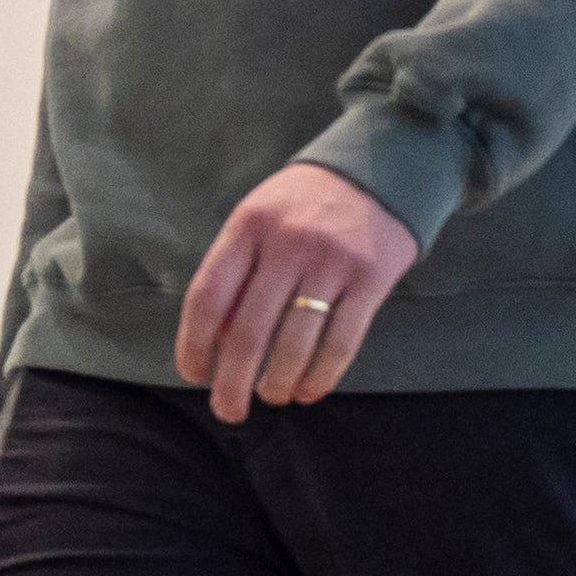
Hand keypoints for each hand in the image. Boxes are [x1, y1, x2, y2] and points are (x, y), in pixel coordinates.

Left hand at [176, 164, 421, 422]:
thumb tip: (218, 341)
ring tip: (272, 397)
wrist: (380, 165)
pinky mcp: (370, 279)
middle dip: (232, 382)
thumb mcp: (261, 217)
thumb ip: (238, 270)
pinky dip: (321, 376)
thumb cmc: (309, 201)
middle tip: (227, 409)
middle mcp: (287, 243)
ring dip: (278, 384)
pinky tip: (309, 390)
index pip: (208, 297)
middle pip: (248, 332)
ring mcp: (331, 262)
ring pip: (295, 344)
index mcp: (248, 226)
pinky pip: (341, 343)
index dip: (194, 345)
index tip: (194, 373)